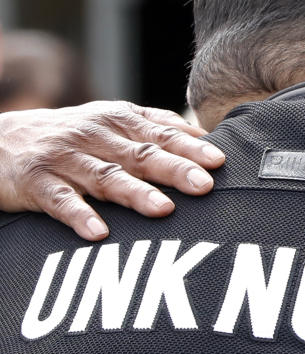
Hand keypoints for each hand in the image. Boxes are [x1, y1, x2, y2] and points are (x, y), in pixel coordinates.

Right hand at [0, 101, 224, 239]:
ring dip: (135, 194)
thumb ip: (155, 126)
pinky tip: (98, 232)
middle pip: (141, 154)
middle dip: (174, 169)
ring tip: (164, 209)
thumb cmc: (71, 135)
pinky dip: (79, 216)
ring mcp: (65, 159)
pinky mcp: (36, 182)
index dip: (190, 147)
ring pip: (105, 177)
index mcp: (118, 120)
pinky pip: (60, 201)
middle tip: (204, 185)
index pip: (161, 133)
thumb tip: (204, 136)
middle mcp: (94, 136)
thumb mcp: (111, 120)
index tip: (219, 160)